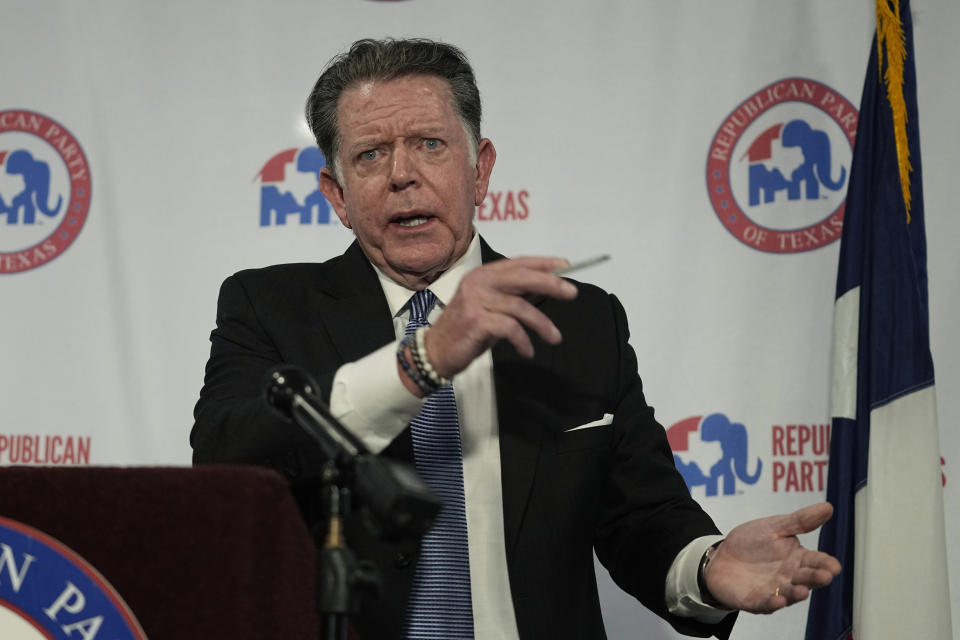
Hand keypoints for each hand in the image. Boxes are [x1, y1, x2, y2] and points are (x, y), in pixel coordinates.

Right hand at [424, 257, 577, 377]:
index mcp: (483, 275)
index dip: (543, 263)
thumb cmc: (467, 329)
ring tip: (554, 338)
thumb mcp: (490, 307)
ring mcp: (476, 301)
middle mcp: (478, 282)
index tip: (565, 265)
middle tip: (572, 293)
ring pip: (520, 307)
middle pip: (522, 278)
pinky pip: (510, 328)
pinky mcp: (476, 321)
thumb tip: (546, 287)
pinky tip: (528, 351)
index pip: (518, 263)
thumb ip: (513, 296)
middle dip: (550, 284)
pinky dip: (523, 341)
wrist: (436, 351)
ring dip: (542, 324)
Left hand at [704, 502, 840, 612]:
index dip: (826, 564)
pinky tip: (778, 600)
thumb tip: (828, 507)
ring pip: (789, 594)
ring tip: (802, 591)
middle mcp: (789, 578)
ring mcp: (773, 591)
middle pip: (806, 579)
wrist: (720, 556)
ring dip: (796, 594)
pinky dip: (772, 603)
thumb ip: (800, 521)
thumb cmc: (752, 542)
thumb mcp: (775, 527)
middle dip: (816, 578)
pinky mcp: (755, 601)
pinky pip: (765, 604)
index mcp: (797, 559)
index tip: (834, 566)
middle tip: (826, 576)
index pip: (816, 562)